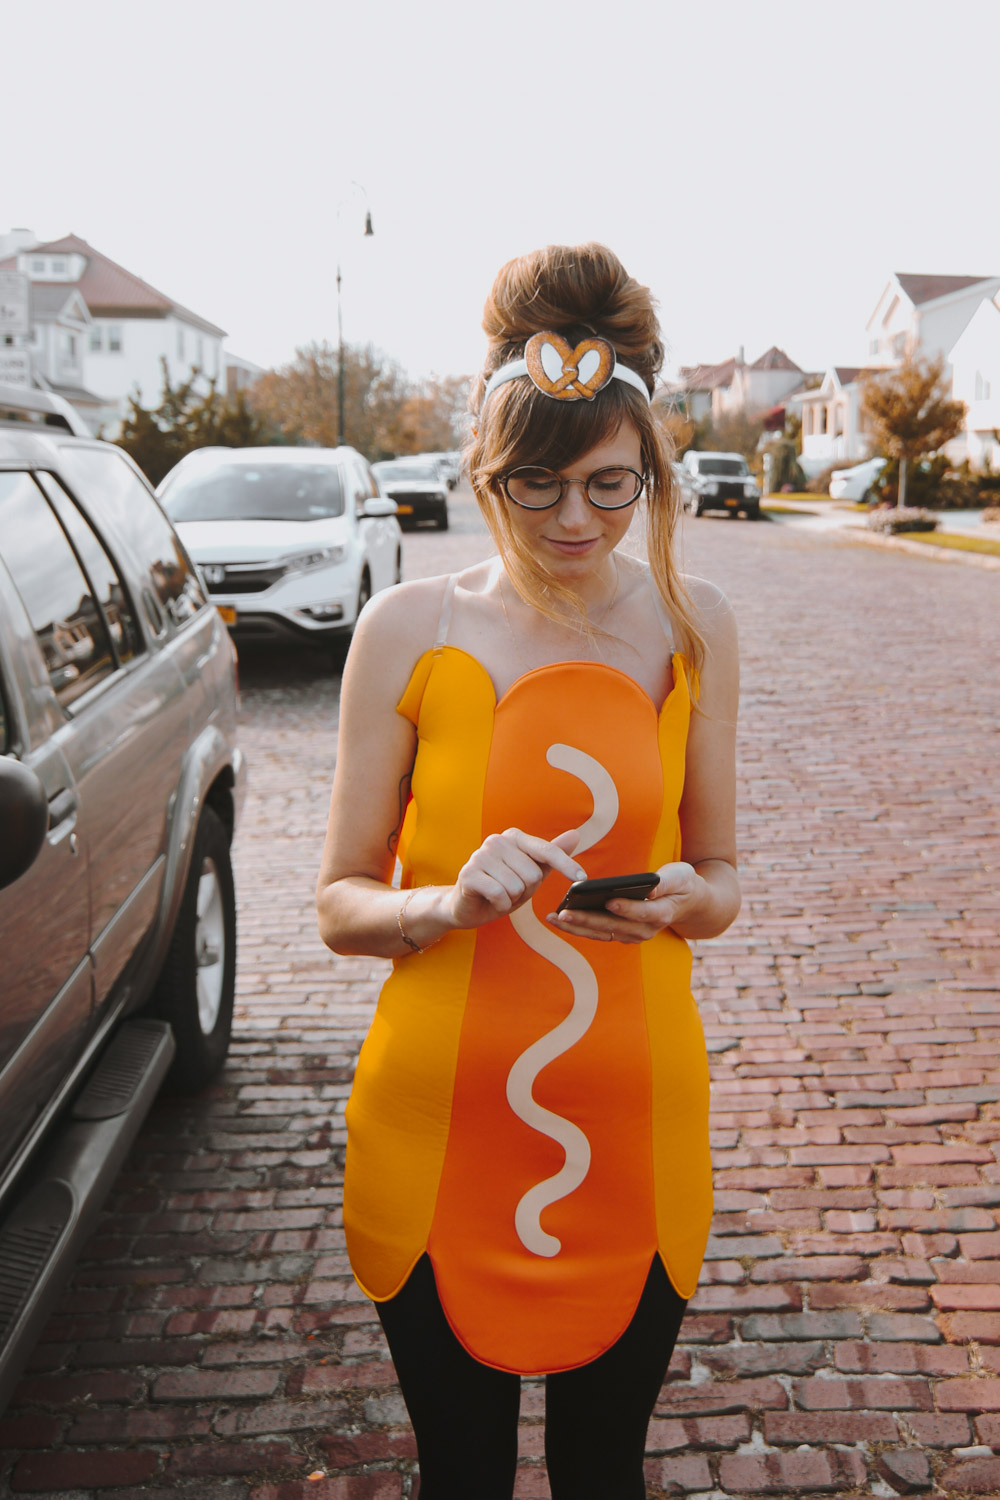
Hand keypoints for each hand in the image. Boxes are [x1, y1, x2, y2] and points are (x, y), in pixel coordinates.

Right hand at [446, 828, 583, 930]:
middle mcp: (497, 841)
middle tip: (510, 890)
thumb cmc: (502, 888)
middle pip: (533, 874)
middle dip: (526, 890)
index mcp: (514, 837)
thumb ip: (551, 855)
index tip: (582, 878)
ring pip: (517, 886)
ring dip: (512, 899)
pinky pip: (500, 894)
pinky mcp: (468, 873)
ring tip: (499, 894)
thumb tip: (575, 835)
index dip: (566, 865)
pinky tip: (490, 900)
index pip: (546, 850)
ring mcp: (480, 855)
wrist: (466, 906)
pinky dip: (500, 905)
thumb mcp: (531, 874)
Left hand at [546, 861, 704, 944]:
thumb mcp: (682, 876)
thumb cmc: (683, 884)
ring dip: (577, 927)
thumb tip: (650, 887)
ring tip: (554, 917)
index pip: (641, 913)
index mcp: (661, 914)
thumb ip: (666, 882)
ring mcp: (633, 935)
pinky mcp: (622, 934)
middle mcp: (645, 930)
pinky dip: (579, 927)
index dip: (626, 908)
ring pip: (601, 933)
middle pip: (613, 927)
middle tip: (564, 913)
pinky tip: (560, 918)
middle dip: (587, 920)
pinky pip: (598, 933)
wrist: (688, 903)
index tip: (609, 901)